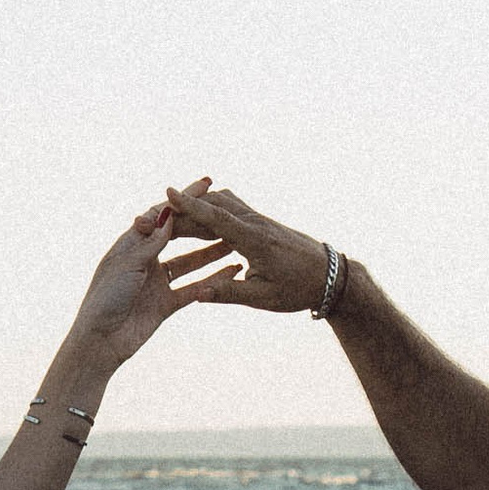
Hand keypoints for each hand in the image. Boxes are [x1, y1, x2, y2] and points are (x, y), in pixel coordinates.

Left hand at [63, 199, 249, 372]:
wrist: (100, 342)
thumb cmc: (104, 299)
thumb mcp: (127, 265)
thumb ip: (150, 242)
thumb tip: (169, 215)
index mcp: (130, 244)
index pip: (160, 216)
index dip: (183, 201)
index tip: (206, 185)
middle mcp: (145, 260)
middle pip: (179, 236)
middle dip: (201, 223)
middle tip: (227, 208)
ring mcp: (157, 282)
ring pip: (190, 262)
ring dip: (211, 252)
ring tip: (235, 241)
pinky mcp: (165, 304)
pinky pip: (194, 289)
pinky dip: (212, 281)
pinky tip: (232, 272)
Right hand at [147, 178, 335, 313]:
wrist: (331, 276)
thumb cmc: (298, 289)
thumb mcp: (263, 297)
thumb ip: (229, 293)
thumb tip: (198, 294)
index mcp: (255, 241)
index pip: (217, 218)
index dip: (191, 206)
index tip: (168, 192)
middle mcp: (256, 224)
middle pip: (214, 206)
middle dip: (185, 207)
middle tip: (157, 210)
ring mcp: (260, 220)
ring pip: (223, 203)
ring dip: (198, 205)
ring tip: (173, 213)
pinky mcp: (261, 222)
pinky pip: (232, 208)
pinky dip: (212, 209)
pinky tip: (200, 216)